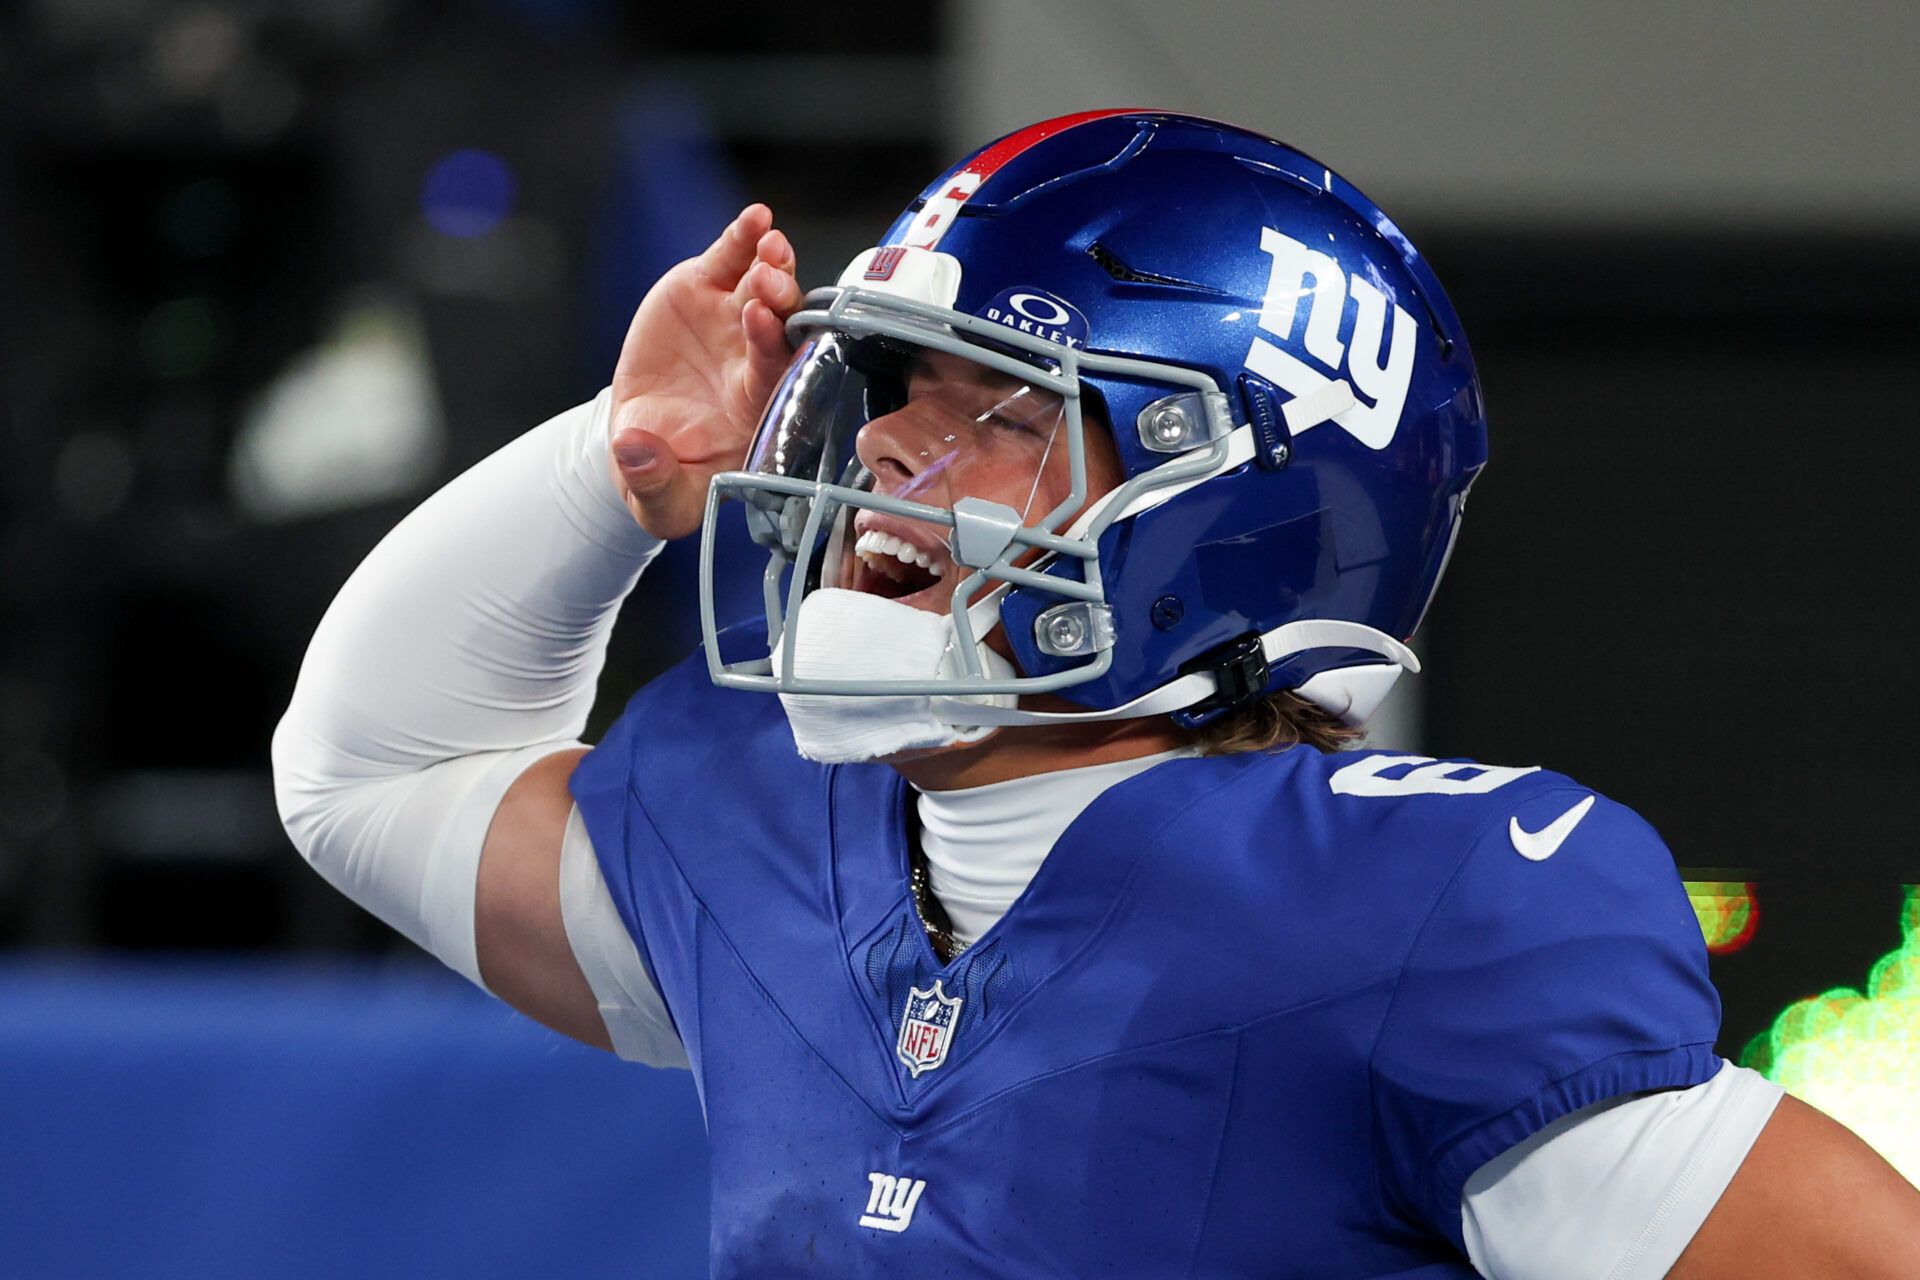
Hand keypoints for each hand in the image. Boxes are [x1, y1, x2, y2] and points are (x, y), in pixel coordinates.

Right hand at [606, 204, 803, 539]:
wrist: (642, 439)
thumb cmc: (665, 473)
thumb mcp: (658, 495)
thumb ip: (653, 481)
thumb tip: (633, 452)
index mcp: (757, 408)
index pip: (775, 374)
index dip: (769, 347)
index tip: (758, 322)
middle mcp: (756, 360)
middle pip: (782, 326)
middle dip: (779, 301)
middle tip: (770, 279)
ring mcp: (735, 320)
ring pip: (766, 286)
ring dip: (773, 264)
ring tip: (769, 243)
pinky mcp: (708, 289)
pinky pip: (733, 260)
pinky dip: (745, 237)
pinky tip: (755, 218)